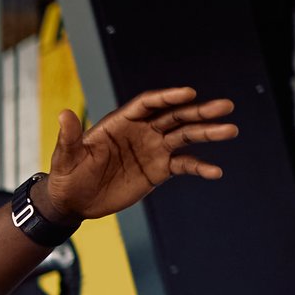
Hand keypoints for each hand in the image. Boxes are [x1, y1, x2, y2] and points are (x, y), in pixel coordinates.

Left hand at [39, 86, 236, 221]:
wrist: (75, 201)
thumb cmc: (68, 175)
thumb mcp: (66, 156)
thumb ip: (70, 136)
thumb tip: (63, 114)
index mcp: (121, 122)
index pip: (149, 104)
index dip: (168, 97)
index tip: (189, 93)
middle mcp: (142, 131)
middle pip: (175, 116)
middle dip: (199, 111)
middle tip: (225, 106)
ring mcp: (153, 149)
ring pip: (185, 136)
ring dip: (208, 133)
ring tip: (230, 130)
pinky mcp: (159, 170)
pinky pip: (184, 165)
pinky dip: (199, 167)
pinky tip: (215, 171)